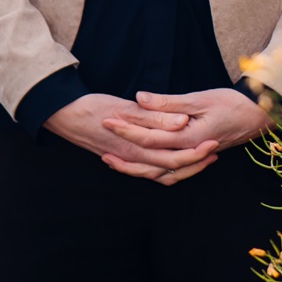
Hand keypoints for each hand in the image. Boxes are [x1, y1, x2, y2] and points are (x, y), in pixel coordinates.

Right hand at [43, 93, 218, 185]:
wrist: (65, 115)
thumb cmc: (94, 107)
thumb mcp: (127, 108)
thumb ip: (156, 116)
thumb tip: (182, 122)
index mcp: (136, 147)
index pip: (174, 157)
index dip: (196, 152)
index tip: (215, 141)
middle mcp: (133, 159)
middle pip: (171, 169)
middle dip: (196, 162)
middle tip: (215, 150)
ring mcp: (127, 161)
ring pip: (161, 174)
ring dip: (183, 168)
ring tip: (203, 156)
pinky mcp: (123, 158)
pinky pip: (148, 171)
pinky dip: (165, 170)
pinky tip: (175, 162)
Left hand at [100, 88, 275, 177]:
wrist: (258, 117)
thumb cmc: (232, 104)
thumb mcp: (200, 98)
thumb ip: (168, 103)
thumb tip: (140, 98)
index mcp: (187, 139)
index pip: (148, 137)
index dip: (126, 128)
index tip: (108, 118)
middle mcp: (187, 154)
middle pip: (147, 159)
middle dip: (123, 146)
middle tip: (103, 134)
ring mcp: (191, 160)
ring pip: (156, 172)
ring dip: (133, 166)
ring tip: (112, 159)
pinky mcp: (194, 159)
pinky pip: (169, 172)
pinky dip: (151, 170)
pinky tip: (140, 163)